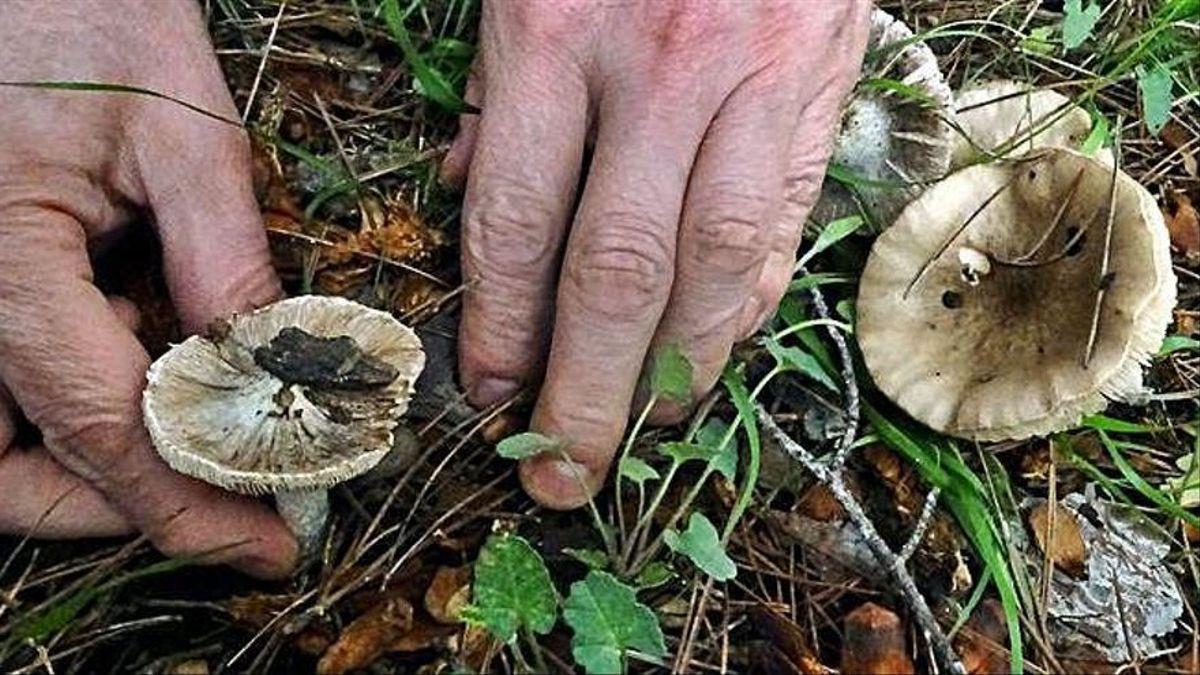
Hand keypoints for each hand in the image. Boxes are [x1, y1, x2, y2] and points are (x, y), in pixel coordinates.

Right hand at [0, 0, 295, 576]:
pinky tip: (145, 374)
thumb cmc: (83, 21)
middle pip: (7, 470)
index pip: (101, 424)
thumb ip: (223, 256)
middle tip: (229, 502)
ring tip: (194, 443)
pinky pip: (1, 388)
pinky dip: (66, 415)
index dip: (189, 502)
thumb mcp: (180, 128)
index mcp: (2, 254)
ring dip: (84, 470)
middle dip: (117, 505)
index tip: (266, 543)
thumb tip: (268, 372)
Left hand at [445, 1, 869, 507]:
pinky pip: (778, 227)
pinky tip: (709, 359)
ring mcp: (752, 83)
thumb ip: (499, 86)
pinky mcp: (819, 93)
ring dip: (673, 373)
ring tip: (637, 434)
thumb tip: (470, 188)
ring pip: (715, 268)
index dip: (498, 325)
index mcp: (553, 26)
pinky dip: (743, 308)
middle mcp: (658, 66)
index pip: (517, 218)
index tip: (488, 394)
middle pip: (616, 270)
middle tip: (560, 475)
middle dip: (584, 390)